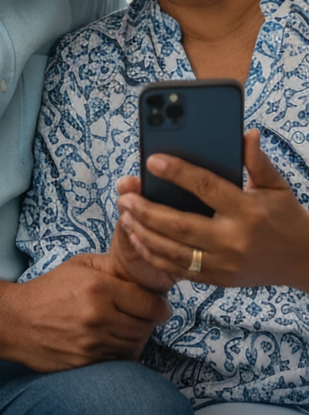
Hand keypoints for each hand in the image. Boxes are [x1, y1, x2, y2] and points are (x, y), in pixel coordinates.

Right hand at [11, 251, 171, 371]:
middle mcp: (98, 317)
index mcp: (99, 288)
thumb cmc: (48, 290)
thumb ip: (111, 266)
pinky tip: (116, 342)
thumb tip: (141, 270)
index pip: (148, 303)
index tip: (161, 307)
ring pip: (135, 346)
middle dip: (150, 322)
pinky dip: (124, 353)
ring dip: (138, 338)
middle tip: (146, 317)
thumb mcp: (79, 266)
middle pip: (145, 327)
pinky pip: (119, 361)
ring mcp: (92, 343)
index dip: (160, 306)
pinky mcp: (87, 363)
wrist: (16, 321)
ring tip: (129, 328)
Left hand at [116, 129, 308, 290]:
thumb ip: (257, 160)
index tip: (152, 160)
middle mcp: (233, 240)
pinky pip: (180, 271)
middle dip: (147, 211)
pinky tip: (138, 239)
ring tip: (124, 215)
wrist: (303, 262)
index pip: (207, 187)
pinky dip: (155, 256)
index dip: (178, 173)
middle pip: (181, 226)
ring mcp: (224, 265)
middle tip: (125, 196)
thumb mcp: (276, 185)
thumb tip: (246, 133)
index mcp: (247, 211)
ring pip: (174, 252)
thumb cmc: (285, 216)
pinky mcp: (218, 281)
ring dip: (144, 234)